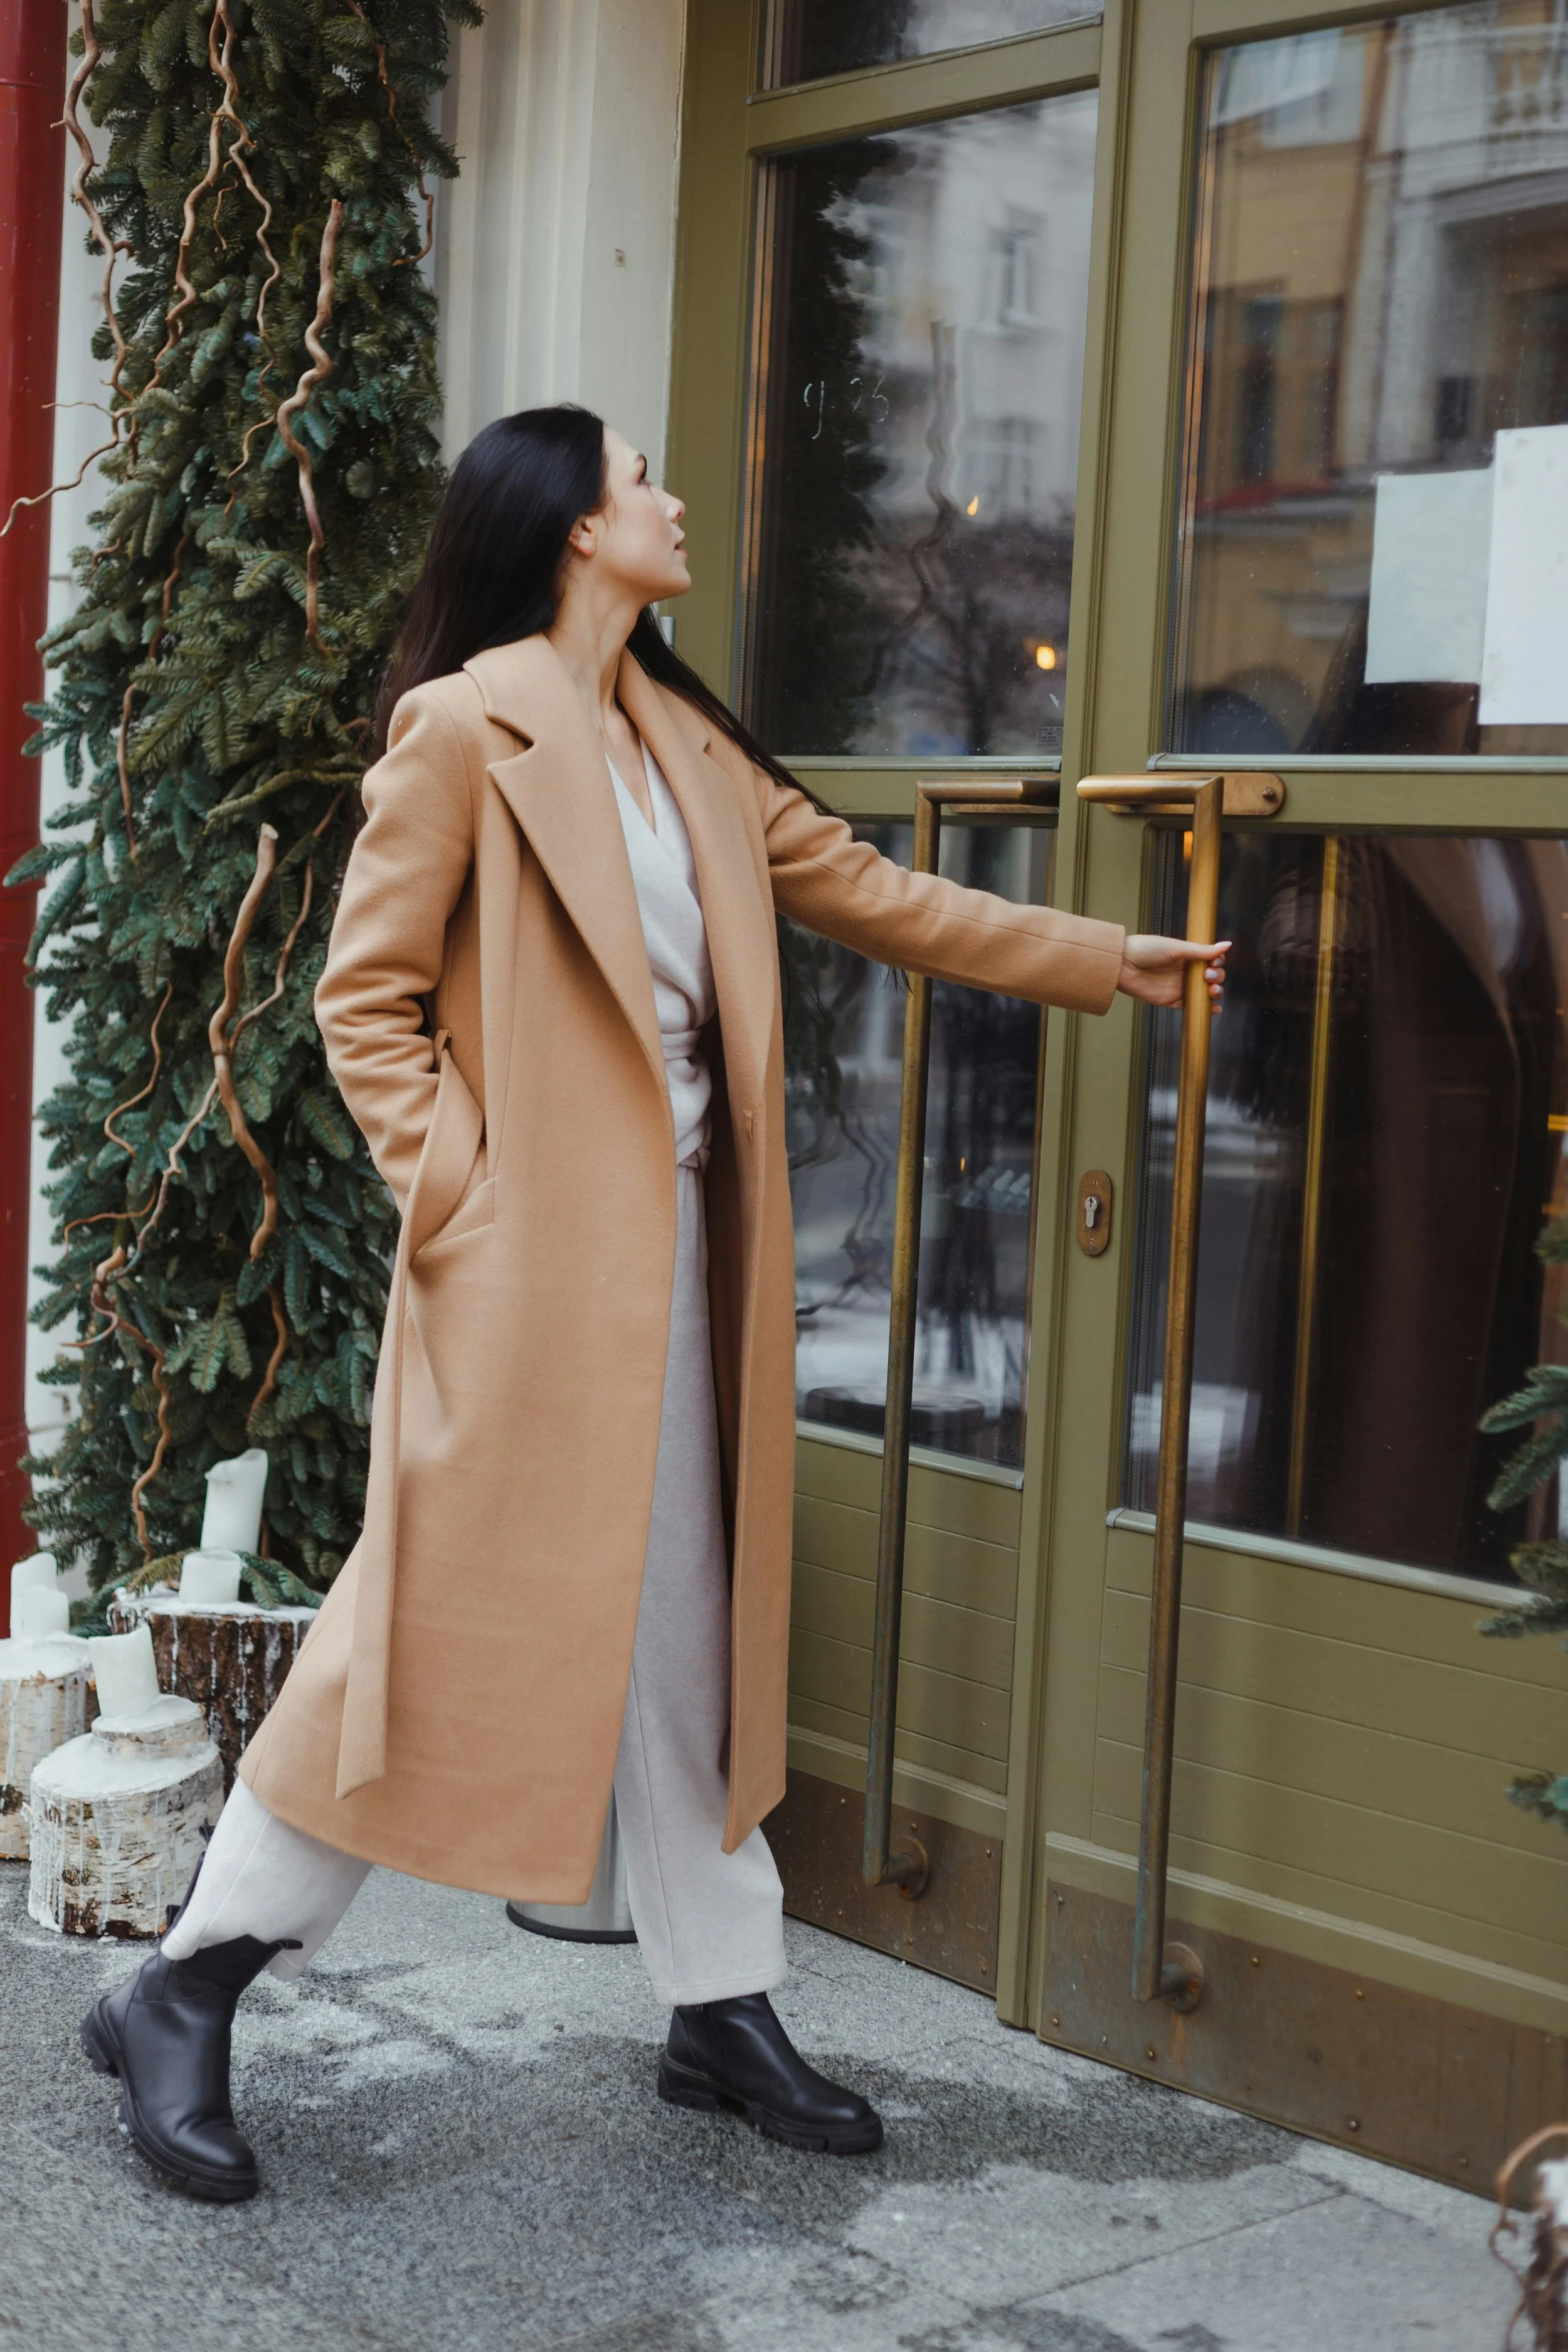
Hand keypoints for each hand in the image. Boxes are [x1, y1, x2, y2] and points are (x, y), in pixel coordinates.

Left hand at [1116, 934, 1230, 1011]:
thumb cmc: (1146, 949)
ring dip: (1214, 993)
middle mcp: (1185, 972)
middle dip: (1217, 978)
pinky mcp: (1170, 1001)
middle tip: (1207, 975)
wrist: (1123, 963)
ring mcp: (1179, 987)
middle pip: (1211, 978)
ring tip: (1212, 990)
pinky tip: (1213, 1008)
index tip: (1214, 963)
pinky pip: (1190, 1007)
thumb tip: (1227, 945)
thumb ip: (1202, 950)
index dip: (1217, 964)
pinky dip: (1204, 1009)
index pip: (1212, 961)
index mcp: (1188, 957)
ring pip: (1204, 994)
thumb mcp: (1177, 948)